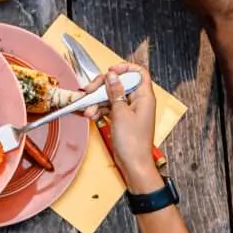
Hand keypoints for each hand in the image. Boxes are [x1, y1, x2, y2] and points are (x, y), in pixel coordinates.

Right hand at [84, 64, 160, 190]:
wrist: (134, 165)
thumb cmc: (133, 143)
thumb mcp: (120, 113)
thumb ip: (115, 92)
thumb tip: (112, 76)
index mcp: (144, 96)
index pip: (139, 72)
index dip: (125, 68)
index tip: (110, 71)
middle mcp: (139, 101)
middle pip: (121, 83)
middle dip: (103, 87)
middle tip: (90, 90)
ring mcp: (131, 110)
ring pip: (112, 96)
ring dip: (98, 101)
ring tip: (88, 110)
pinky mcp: (123, 118)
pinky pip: (110, 107)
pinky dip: (100, 110)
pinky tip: (91, 115)